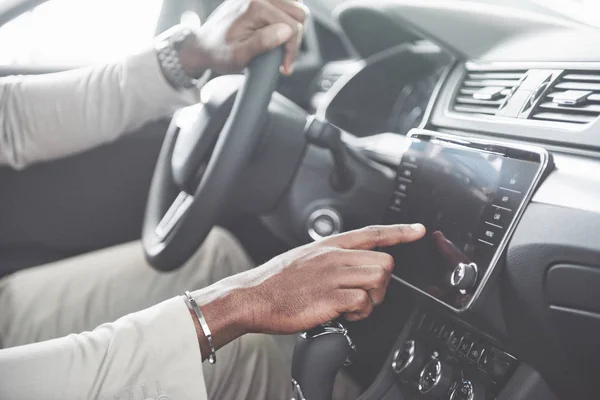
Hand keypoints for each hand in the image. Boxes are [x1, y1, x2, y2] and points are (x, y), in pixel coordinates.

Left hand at [178, 0, 307, 76]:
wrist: (203, 45)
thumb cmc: (219, 52)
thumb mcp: (239, 55)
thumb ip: (263, 42)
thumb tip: (286, 32)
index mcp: (255, 7)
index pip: (292, 25)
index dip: (292, 49)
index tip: (284, 66)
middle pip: (298, 12)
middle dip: (295, 37)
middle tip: (284, 55)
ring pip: (296, 6)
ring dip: (293, 26)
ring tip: (282, 43)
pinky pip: (285, 3)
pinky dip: (287, 17)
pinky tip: (279, 31)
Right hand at [188, 224, 424, 359]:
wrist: (252, 297)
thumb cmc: (275, 282)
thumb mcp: (304, 257)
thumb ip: (330, 258)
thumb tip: (351, 264)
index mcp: (328, 246)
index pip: (371, 233)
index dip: (399, 232)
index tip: (418, 230)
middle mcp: (334, 257)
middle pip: (384, 262)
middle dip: (383, 282)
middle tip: (366, 294)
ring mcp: (333, 277)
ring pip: (379, 280)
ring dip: (373, 299)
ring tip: (353, 306)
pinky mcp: (330, 298)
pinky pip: (363, 303)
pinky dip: (360, 313)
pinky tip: (344, 314)